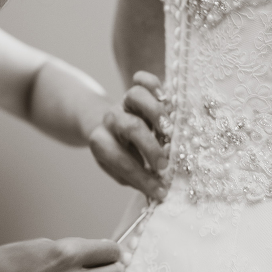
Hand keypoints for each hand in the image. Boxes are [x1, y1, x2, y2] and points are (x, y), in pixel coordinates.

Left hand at [88, 71, 169, 199]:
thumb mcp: (122, 170)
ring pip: (135, 96)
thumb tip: (161, 189)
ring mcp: (124, 103)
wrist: (107, 129)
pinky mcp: (137, 90)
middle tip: (165, 164)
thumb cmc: (120, 155)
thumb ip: (137, 177)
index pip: (118, 159)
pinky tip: (166, 99)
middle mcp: (112, 120)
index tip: (159, 191)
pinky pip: (143, 80)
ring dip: (156, 113)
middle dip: (149, 146)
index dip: (139, 177)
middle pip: (129, 126)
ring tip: (170, 130)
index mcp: (102, 142)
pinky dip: (154, 85)